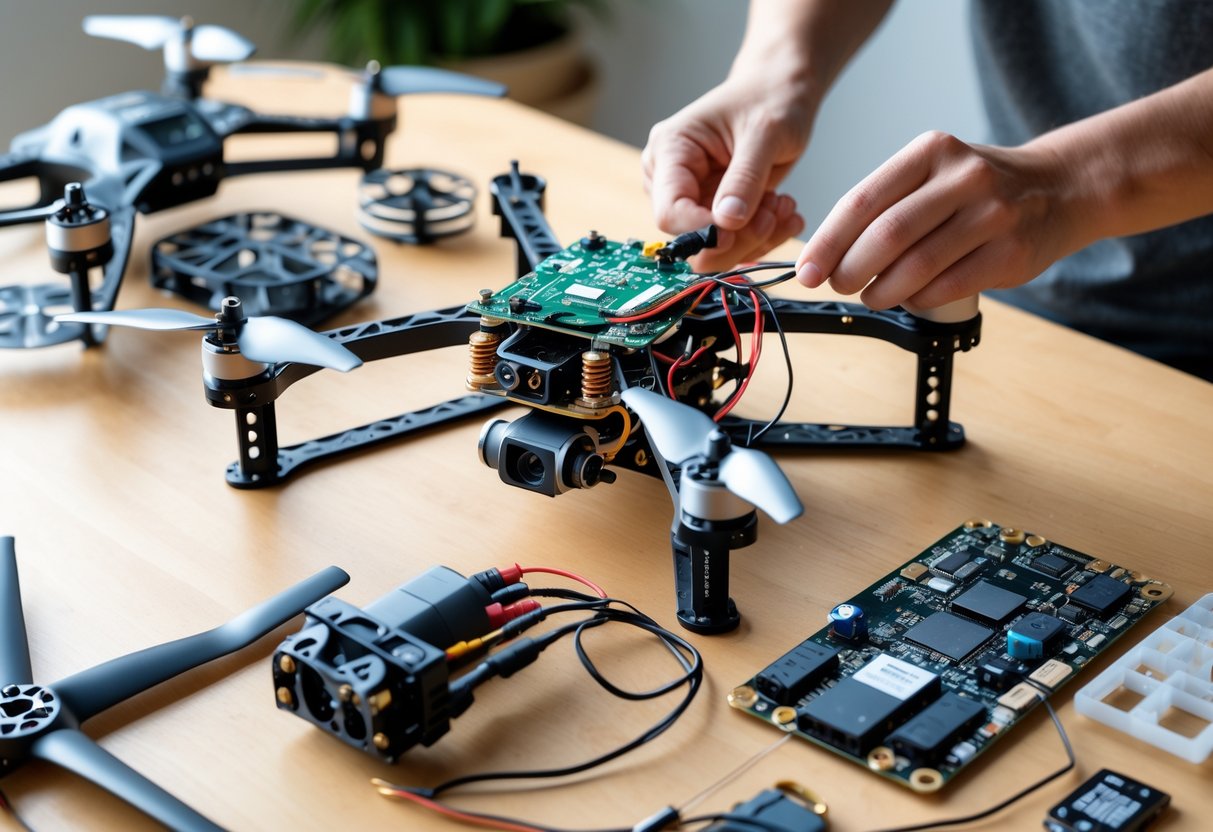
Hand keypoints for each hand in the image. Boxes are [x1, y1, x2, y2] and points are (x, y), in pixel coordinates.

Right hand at [642, 75, 811, 271]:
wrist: (779, 92)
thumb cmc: (770, 99)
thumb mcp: (765, 134)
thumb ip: (745, 179)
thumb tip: (726, 222)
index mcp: (670, 150)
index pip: (670, 211)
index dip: (702, 230)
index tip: (739, 227)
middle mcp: (671, 178)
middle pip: (689, 238)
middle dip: (736, 236)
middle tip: (773, 211)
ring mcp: (691, 197)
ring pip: (713, 248)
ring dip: (754, 237)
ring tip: (783, 205)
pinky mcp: (712, 210)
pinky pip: (732, 243)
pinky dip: (762, 235)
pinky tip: (784, 212)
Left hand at [796, 131, 1073, 308]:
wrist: (1062, 186)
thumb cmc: (979, 187)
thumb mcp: (932, 171)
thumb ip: (886, 202)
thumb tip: (827, 252)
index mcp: (931, 152)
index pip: (862, 200)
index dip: (827, 241)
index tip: (806, 269)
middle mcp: (963, 177)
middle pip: (887, 235)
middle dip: (850, 269)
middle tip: (837, 284)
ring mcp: (992, 214)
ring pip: (916, 266)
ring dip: (881, 291)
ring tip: (870, 295)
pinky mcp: (1010, 252)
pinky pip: (947, 286)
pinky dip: (918, 299)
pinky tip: (910, 297)